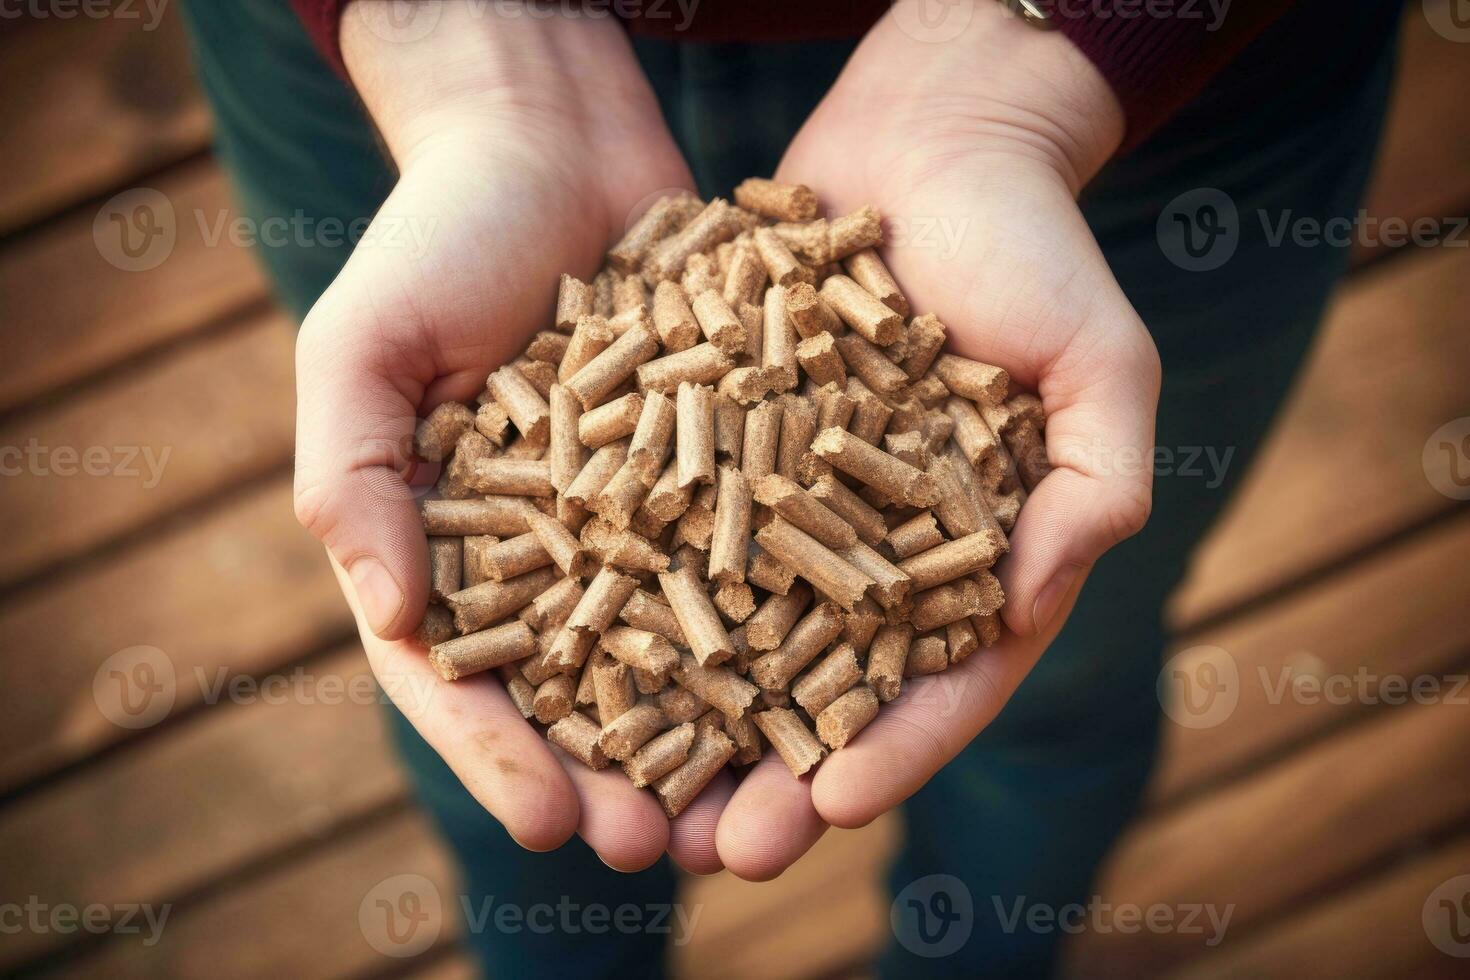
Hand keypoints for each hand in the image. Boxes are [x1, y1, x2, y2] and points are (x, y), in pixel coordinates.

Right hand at [294, 1, 704, 870]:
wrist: (553, 141)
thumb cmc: (437, 235)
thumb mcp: (363, 346)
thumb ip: (352, 477)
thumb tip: (385, 618)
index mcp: (448, 547)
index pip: (464, 679)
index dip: (502, 757)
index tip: (553, 824)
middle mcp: (550, 550)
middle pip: (582, 692)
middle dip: (621, 775)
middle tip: (668, 849)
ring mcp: (639, 516)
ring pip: (681, 648)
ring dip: (716, 736)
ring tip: (759, 808)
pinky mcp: (721, 471)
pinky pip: (755, 557)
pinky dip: (785, 622)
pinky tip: (832, 683)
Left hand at [708, 0, 1160, 876]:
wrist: (929, 144)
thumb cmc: (1032, 246)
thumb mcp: (1099, 359)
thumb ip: (1096, 481)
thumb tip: (1041, 597)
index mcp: (976, 559)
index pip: (941, 685)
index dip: (893, 751)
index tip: (832, 809)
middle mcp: (878, 553)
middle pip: (822, 690)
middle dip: (772, 775)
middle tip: (711, 852)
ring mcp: (798, 510)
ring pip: (734, 638)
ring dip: (687, 724)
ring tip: (630, 797)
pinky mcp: (726, 456)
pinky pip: (675, 538)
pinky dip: (632, 600)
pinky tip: (577, 660)